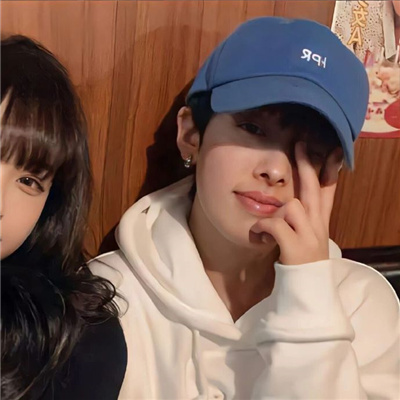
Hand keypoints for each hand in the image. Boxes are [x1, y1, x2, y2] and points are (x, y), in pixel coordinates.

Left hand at [251, 142, 341, 264]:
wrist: (308, 290)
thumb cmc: (302, 262)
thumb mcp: (308, 237)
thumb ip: (302, 220)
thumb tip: (290, 203)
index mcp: (320, 222)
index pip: (328, 192)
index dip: (329, 171)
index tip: (330, 151)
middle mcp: (317, 225)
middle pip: (313, 189)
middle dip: (307, 165)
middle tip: (300, 145)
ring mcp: (308, 235)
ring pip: (291, 205)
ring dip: (275, 213)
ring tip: (266, 229)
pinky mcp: (295, 246)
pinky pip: (275, 225)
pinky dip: (262, 229)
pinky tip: (259, 237)